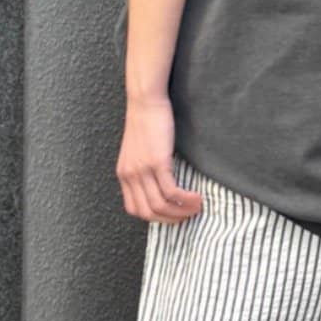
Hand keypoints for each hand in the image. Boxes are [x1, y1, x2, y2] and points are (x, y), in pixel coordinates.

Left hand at [116, 95, 204, 222]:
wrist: (145, 100)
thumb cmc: (146, 121)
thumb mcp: (139, 150)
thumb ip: (144, 169)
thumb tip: (162, 185)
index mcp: (124, 174)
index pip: (135, 209)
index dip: (156, 217)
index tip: (173, 213)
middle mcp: (130, 176)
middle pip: (148, 213)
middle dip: (171, 219)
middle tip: (188, 215)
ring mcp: (142, 170)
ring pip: (160, 206)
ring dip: (181, 212)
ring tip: (196, 206)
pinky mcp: (157, 162)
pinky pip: (171, 192)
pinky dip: (185, 200)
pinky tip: (197, 197)